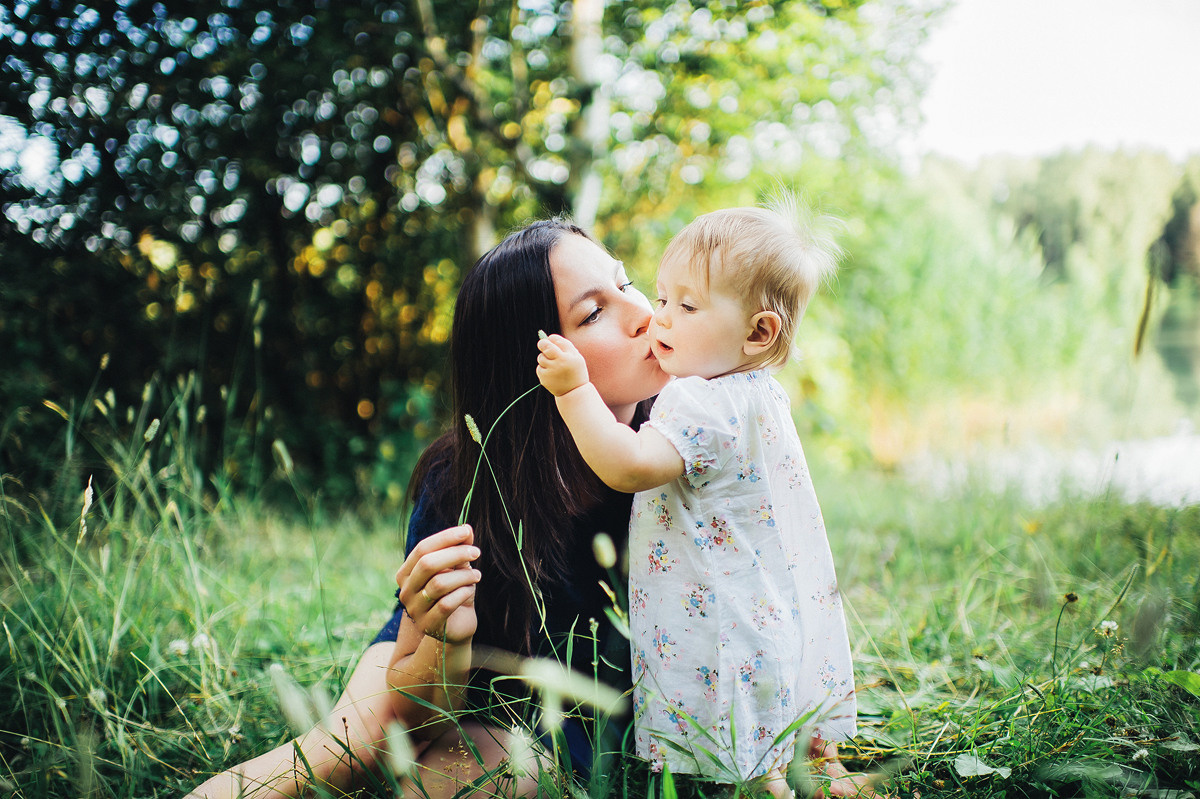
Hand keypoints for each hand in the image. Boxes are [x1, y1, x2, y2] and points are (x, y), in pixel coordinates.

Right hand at [395, 524, 480, 644]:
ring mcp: (414, 610)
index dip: (444, 538)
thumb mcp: (457, 568)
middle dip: (455, 554)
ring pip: (439, 584)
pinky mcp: (428, 625)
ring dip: (463, 576)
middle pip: (428, 564)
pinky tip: (470, 591)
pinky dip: (462, 593)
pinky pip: (447, 604)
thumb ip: (459, 549)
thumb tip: (467, 529)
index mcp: (406, 573)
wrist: (458, 625)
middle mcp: (405, 591)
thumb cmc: (455, 592)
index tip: (466, 532)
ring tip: (476, 575)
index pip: (422, 549)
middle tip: (476, 552)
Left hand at [536, 333, 588, 395]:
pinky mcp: (544, 379)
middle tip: (543, 345)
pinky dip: (543, 368)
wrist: (574, 392)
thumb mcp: (576, 356)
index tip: (548, 340)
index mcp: (567, 358)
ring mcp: (550, 373)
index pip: (552, 344)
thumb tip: (549, 337)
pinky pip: (539, 368)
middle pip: (545, 349)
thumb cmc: (575, 370)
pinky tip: (551, 373)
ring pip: (541, 358)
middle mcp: (558, 365)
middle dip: (543, 345)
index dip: (548, 340)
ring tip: (553, 363)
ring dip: (544, 358)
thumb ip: (564, 344)